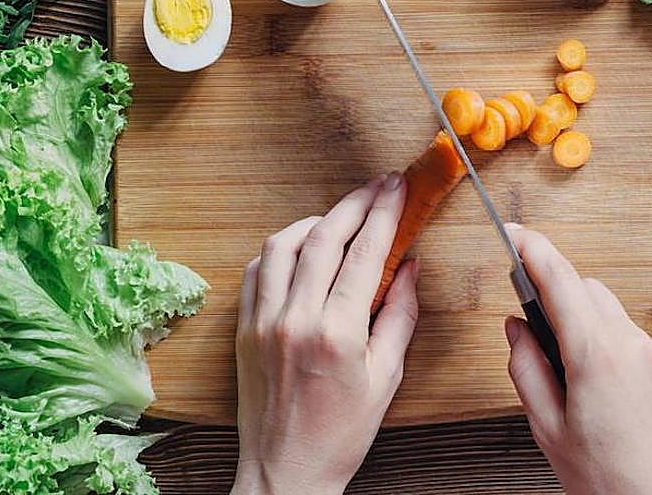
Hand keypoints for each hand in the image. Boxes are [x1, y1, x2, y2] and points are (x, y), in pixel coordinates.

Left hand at [232, 173, 417, 494]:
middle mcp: (296, 319)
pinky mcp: (243, 329)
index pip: (365, 252)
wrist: (285, 473)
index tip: (398, 188)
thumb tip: (408, 266)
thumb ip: (399, 315)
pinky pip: (255, 271)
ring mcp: (263, 322)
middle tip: (378, 186)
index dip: (384, 212)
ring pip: (282, 245)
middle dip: (356, 203)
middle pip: (324, 236)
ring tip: (339, 217)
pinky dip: (278, 250)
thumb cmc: (341, 434)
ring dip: (314, 221)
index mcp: (338, 333)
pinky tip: (299, 248)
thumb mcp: (386, 377)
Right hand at [503, 224, 651, 494]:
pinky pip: (635, 342)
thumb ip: (526, 370)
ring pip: (613, 316)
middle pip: (588, 291)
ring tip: (575, 386)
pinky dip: (614, 352)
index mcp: (598, 354)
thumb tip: (517, 329)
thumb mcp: (549, 431)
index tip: (512, 233)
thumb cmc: (615, 484)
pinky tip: (607, 398)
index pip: (558, 278)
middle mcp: (635, 343)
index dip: (531, 248)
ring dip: (587, 329)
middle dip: (559, 300)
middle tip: (536, 337)